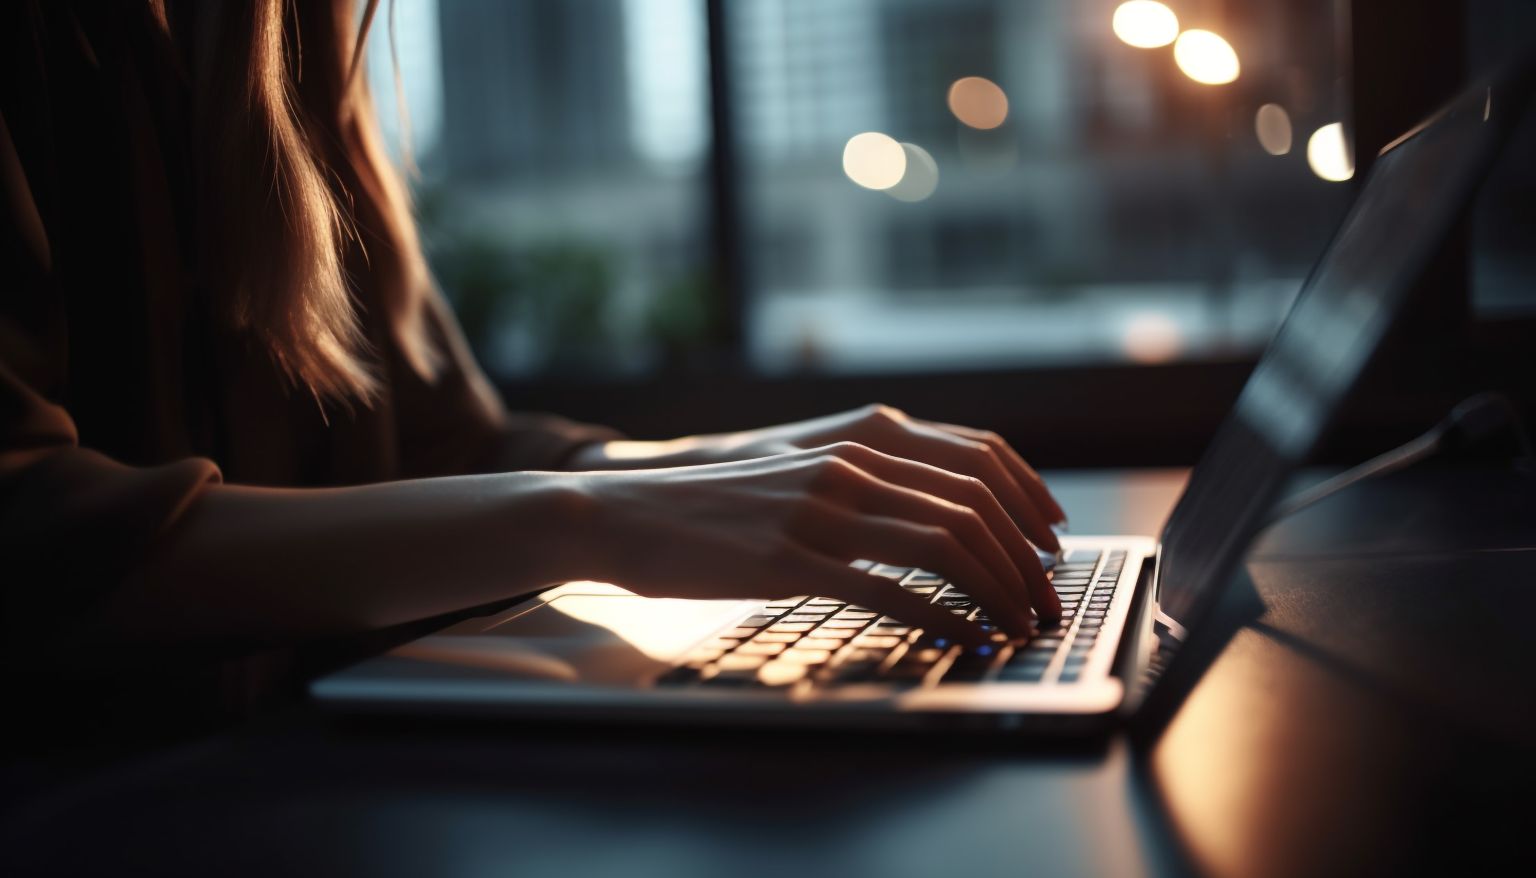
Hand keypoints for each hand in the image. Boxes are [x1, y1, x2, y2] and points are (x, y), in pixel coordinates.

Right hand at [568, 442, 1061, 644]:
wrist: (624, 514)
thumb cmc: (707, 510)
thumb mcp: (793, 482)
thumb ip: (853, 491)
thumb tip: (913, 525)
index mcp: (854, 446)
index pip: (972, 462)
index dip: (1026, 501)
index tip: (1051, 540)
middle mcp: (847, 469)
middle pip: (971, 505)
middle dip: (1024, 558)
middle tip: (1048, 598)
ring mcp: (819, 512)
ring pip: (943, 543)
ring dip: (997, 588)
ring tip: (1023, 622)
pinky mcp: (789, 560)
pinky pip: (889, 588)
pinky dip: (942, 616)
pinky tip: (966, 637)